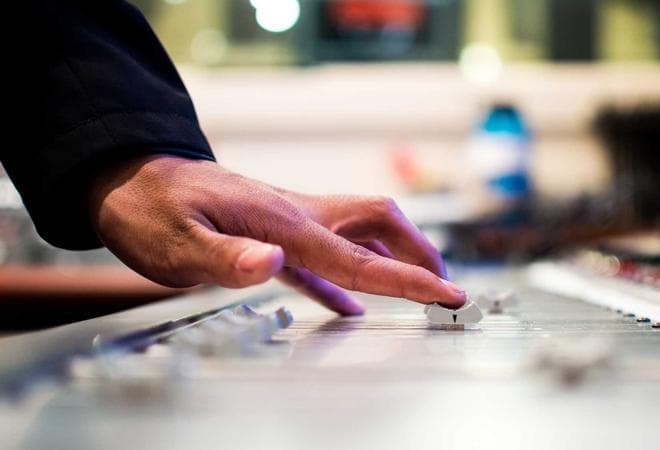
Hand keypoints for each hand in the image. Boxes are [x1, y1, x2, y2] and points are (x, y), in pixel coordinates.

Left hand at [88, 154, 466, 314]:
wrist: (130, 178)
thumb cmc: (150, 209)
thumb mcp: (175, 243)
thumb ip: (227, 257)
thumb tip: (274, 262)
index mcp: (283, 222)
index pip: (358, 257)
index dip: (407, 278)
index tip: (446, 292)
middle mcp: (296, 216)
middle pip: (378, 224)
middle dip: (417, 252)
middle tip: (443, 283)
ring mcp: (288, 222)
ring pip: (359, 233)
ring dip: (393, 257)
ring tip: (416, 285)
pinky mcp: (273, 233)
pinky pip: (324, 256)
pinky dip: (347, 279)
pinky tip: (350, 302)